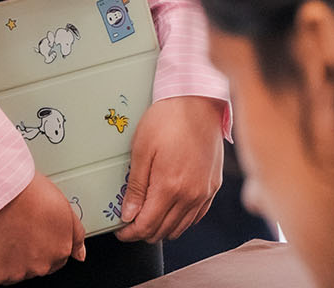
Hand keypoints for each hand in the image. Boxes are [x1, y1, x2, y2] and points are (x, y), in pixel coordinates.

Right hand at [0, 171, 86, 285]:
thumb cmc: (27, 191)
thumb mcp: (62, 206)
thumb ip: (75, 234)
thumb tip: (80, 254)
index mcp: (59, 250)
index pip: (55, 259)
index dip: (41, 243)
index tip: (31, 232)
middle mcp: (40, 266)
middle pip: (33, 266)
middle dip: (24, 252)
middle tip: (14, 228)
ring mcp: (14, 274)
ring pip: (10, 273)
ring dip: (5, 259)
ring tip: (0, 232)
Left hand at [114, 95, 224, 242]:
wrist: (198, 101)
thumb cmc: (168, 119)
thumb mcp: (142, 149)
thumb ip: (135, 186)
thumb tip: (128, 214)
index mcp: (170, 187)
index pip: (146, 226)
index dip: (129, 233)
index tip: (121, 229)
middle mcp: (190, 195)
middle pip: (163, 231)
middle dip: (143, 231)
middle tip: (131, 221)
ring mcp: (204, 192)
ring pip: (180, 228)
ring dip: (162, 227)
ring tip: (149, 214)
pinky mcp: (213, 185)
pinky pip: (197, 216)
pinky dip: (181, 219)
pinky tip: (171, 208)